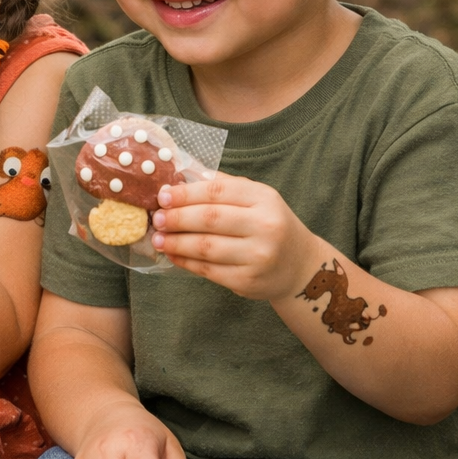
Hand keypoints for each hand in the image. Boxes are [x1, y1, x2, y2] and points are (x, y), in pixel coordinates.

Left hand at [152, 175, 321, 299]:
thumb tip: (179, 177)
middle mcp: (265, 226)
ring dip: (176, 242)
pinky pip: (208, 270)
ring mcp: (258, 256)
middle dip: (177, 218)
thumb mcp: (256, 198)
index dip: (185, 193)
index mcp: (264, 199)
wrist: (300, 267)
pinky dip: (185, 262)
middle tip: (157, 218)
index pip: (217, 191)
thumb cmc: (269, 225)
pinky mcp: (248, 280)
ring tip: (158, 239)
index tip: (162, 196)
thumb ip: (222, 186)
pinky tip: (172, 255)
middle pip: (210, 218)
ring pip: (206, 247)